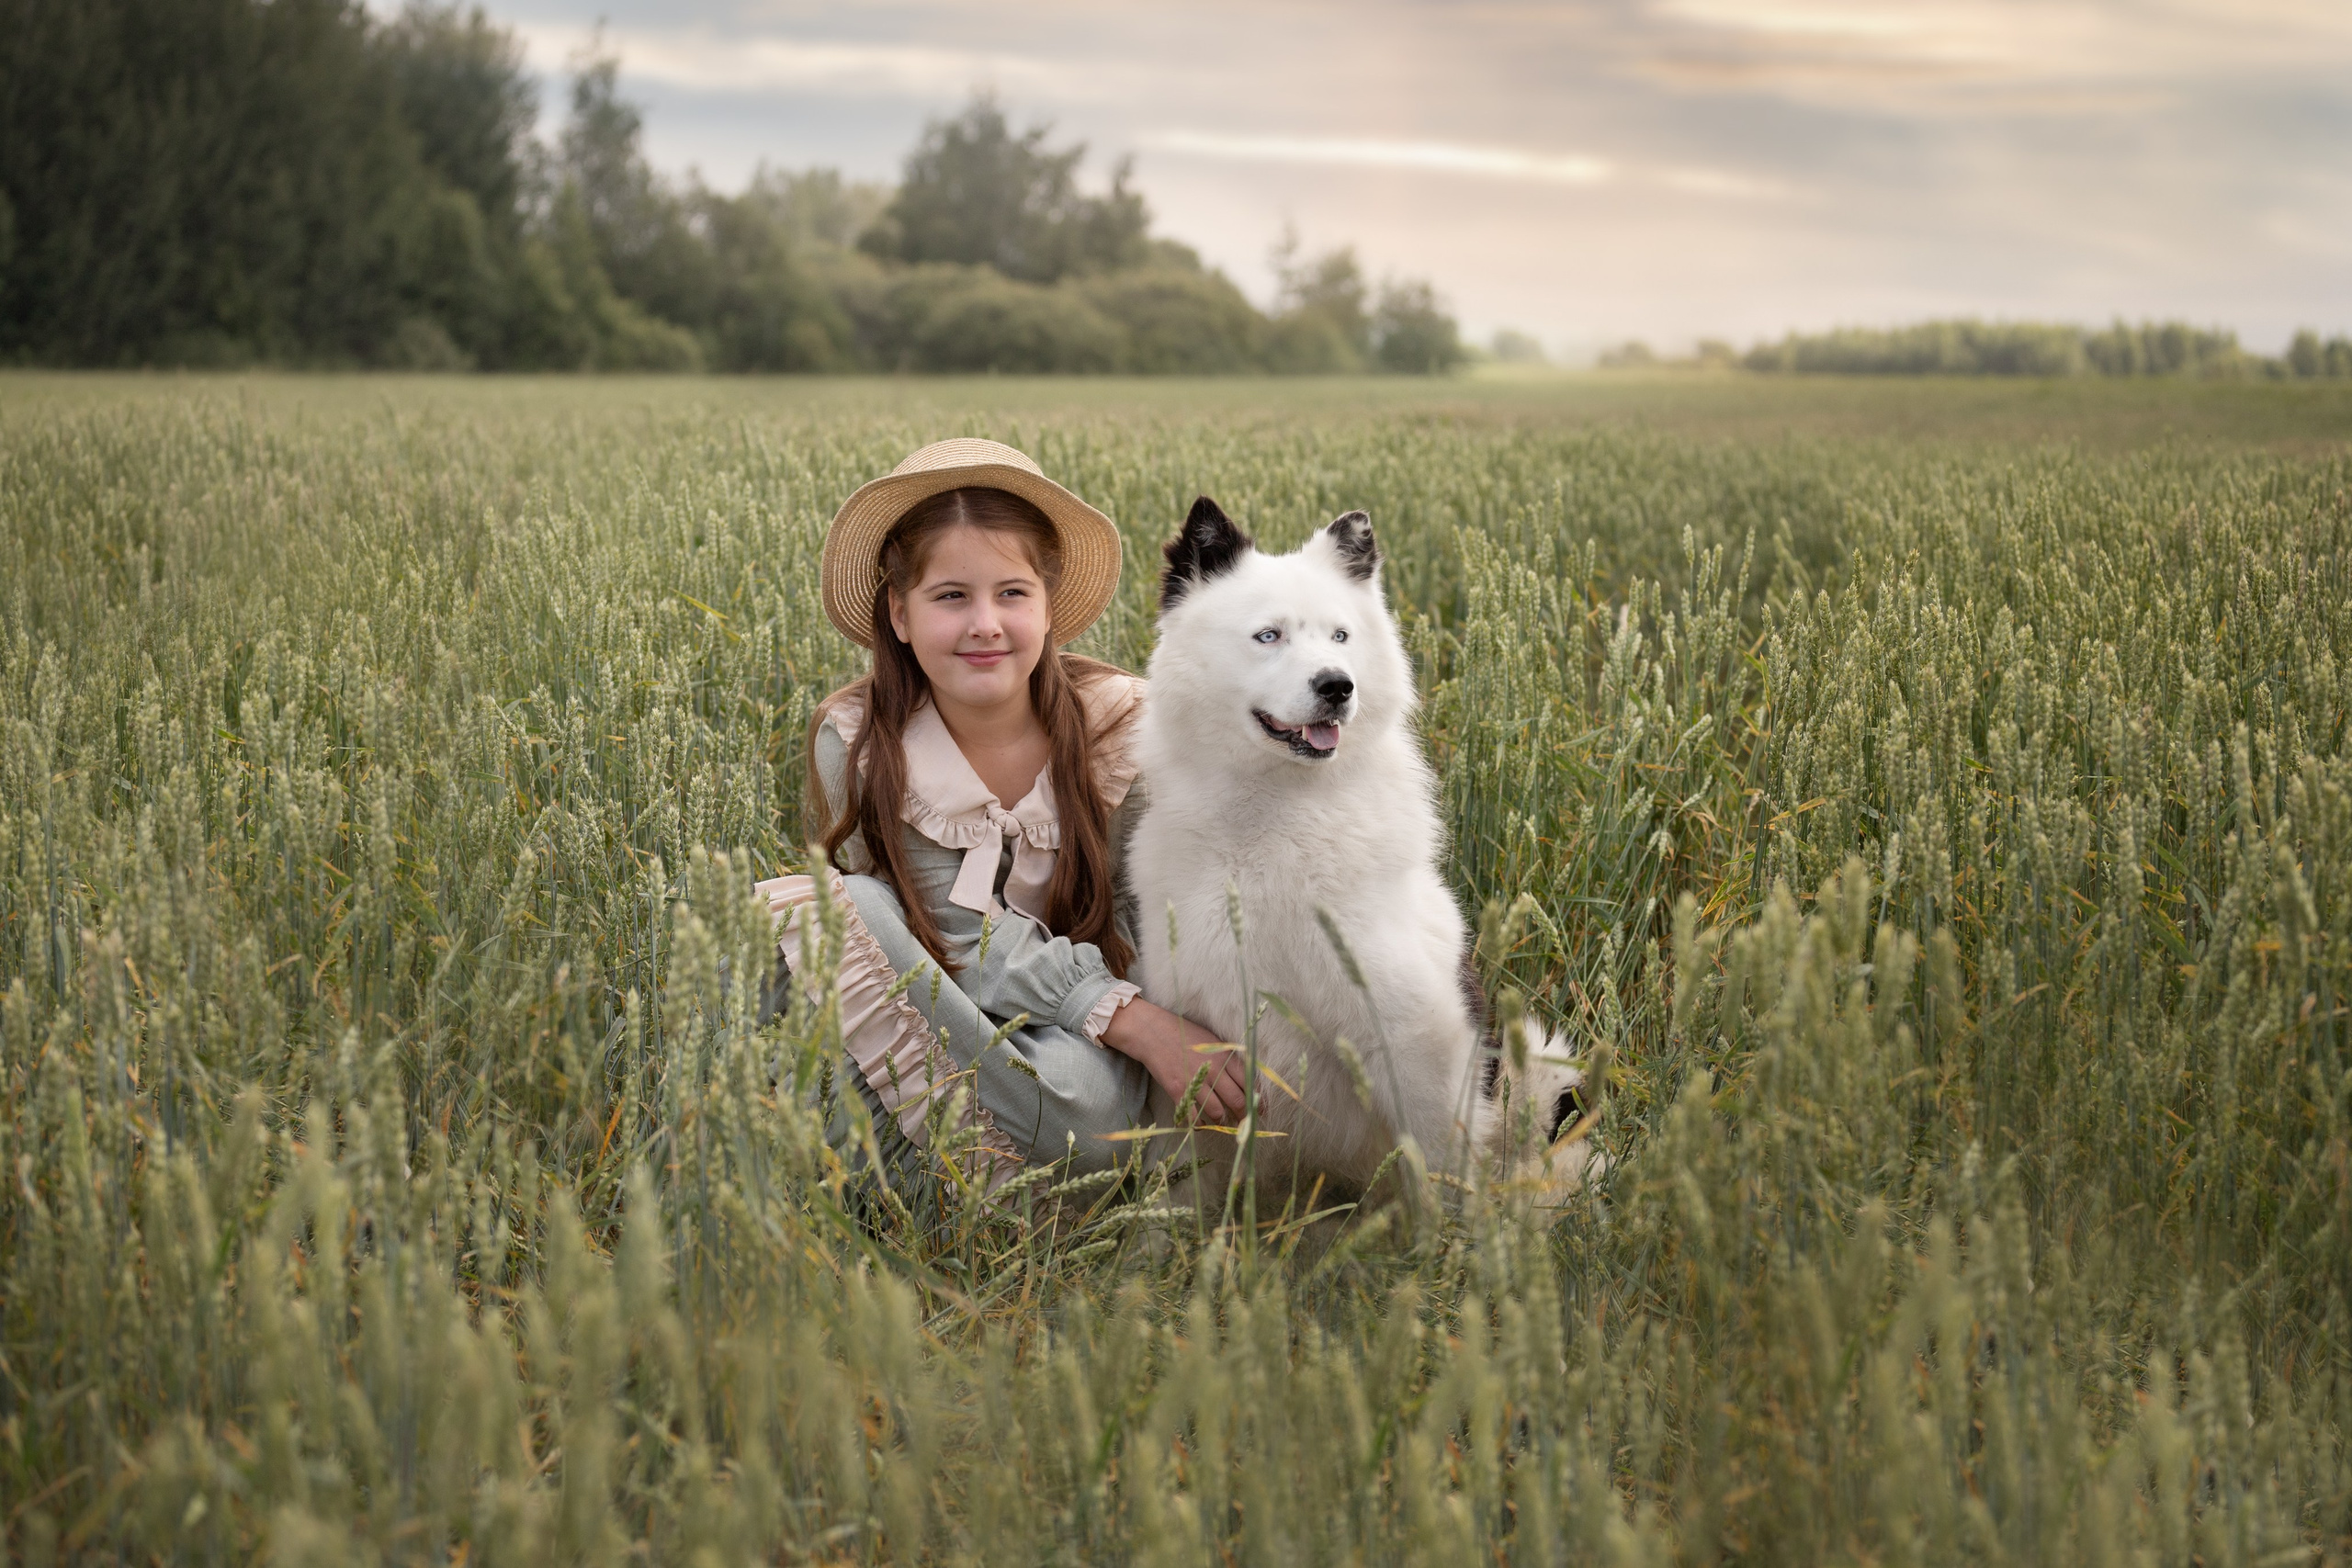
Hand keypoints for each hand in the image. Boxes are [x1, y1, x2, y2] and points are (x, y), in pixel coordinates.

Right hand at [1100, 997, 1252, 1126]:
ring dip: (1221, 1120)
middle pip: (1237, 1101)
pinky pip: (1193, 1116)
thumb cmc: (1185, 1034)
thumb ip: (1229, 1060)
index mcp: (1225, 1056)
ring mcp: (1195, 1081)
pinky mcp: (1178, 1091)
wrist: (1153, 1032)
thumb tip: (1246, 1081)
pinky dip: (1199, 1124)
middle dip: (1244, 1115)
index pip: (1249, 1083)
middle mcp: (1214, 1070)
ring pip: (1217, 1112)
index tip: (1260, 1110)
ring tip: (1220, 1120)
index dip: (1257, 1100)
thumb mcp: (1213, 1041)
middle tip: (1245, 1122)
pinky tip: (1201, 1123)